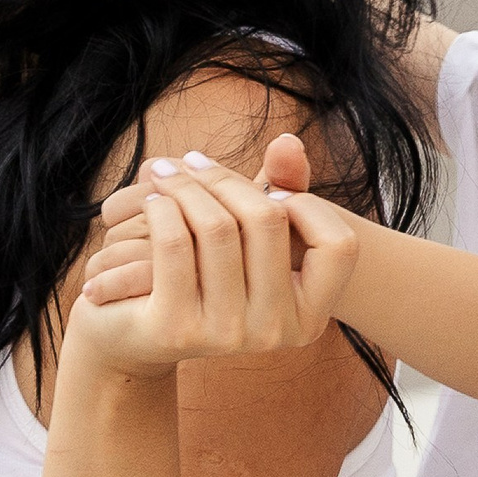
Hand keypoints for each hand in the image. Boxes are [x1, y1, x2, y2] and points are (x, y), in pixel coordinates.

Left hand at [78, 141, 360, 370]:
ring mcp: (229, 335)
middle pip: (268, 221)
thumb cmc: (207, 271)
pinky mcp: (178, 330)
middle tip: (191, 161)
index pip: (339, 244)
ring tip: (167, 175)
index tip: (269, 195)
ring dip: (185, 185)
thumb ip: (282, 185)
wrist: (138, 330)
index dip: (307, 205)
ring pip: (217, 227)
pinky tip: (153, 201)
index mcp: (310, 315)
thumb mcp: (251, 232)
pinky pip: (175, 245)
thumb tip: (288, 141)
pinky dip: (162, 208)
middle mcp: (277, 331)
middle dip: (225, 178)